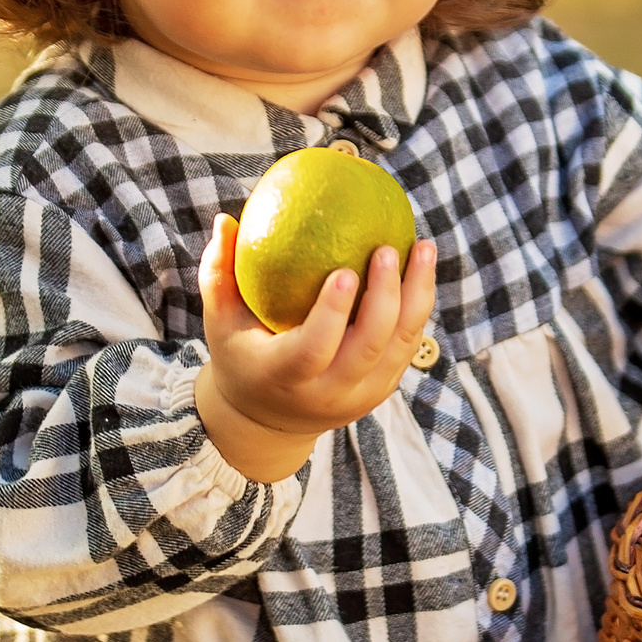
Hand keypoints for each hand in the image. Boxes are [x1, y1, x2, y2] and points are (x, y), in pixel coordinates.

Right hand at [193, 213, 438, 482]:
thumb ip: (218, 273)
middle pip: (368, 347)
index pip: (314, 349)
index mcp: (284, 378)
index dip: (332, 314)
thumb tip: (224, 220)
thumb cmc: (240, 354)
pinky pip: (407, 346)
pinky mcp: (381, 390)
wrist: (268, 420)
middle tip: (387, 248)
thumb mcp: (220, 322)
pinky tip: (422, 267)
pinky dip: (418, 307)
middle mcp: (327, 394)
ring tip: (423, 247)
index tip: (345, 271)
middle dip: (385, 298)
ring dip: (417, 296)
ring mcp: (360, 396)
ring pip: (400, 346)